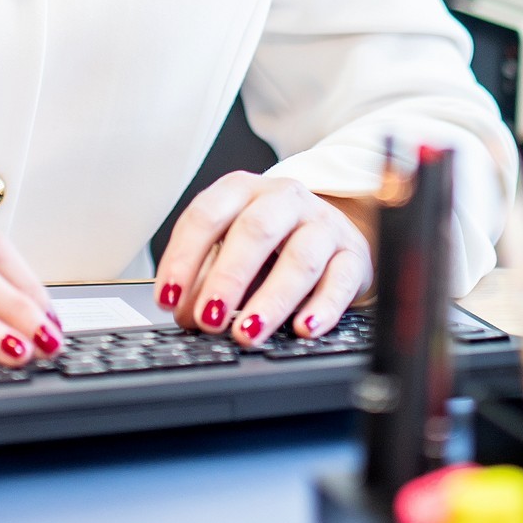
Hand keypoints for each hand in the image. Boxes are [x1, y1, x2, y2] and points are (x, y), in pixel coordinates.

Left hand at [156, 171, 374, 346]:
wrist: (333, 231)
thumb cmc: (272, 243)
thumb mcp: (231, 249)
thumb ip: (204, 278)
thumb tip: (185, 314)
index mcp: (242, 190)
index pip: (207, 215)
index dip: (183, 258)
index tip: (168, 298)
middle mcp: (284, 199)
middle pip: (255, 231)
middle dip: (228, 278)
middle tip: (208, 318)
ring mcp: (323, 224)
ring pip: (301, 258)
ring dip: (271, 300)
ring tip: (248, 332)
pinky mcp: (354, 253)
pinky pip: (341, 279)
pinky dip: (322, 307)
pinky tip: (303, 328)